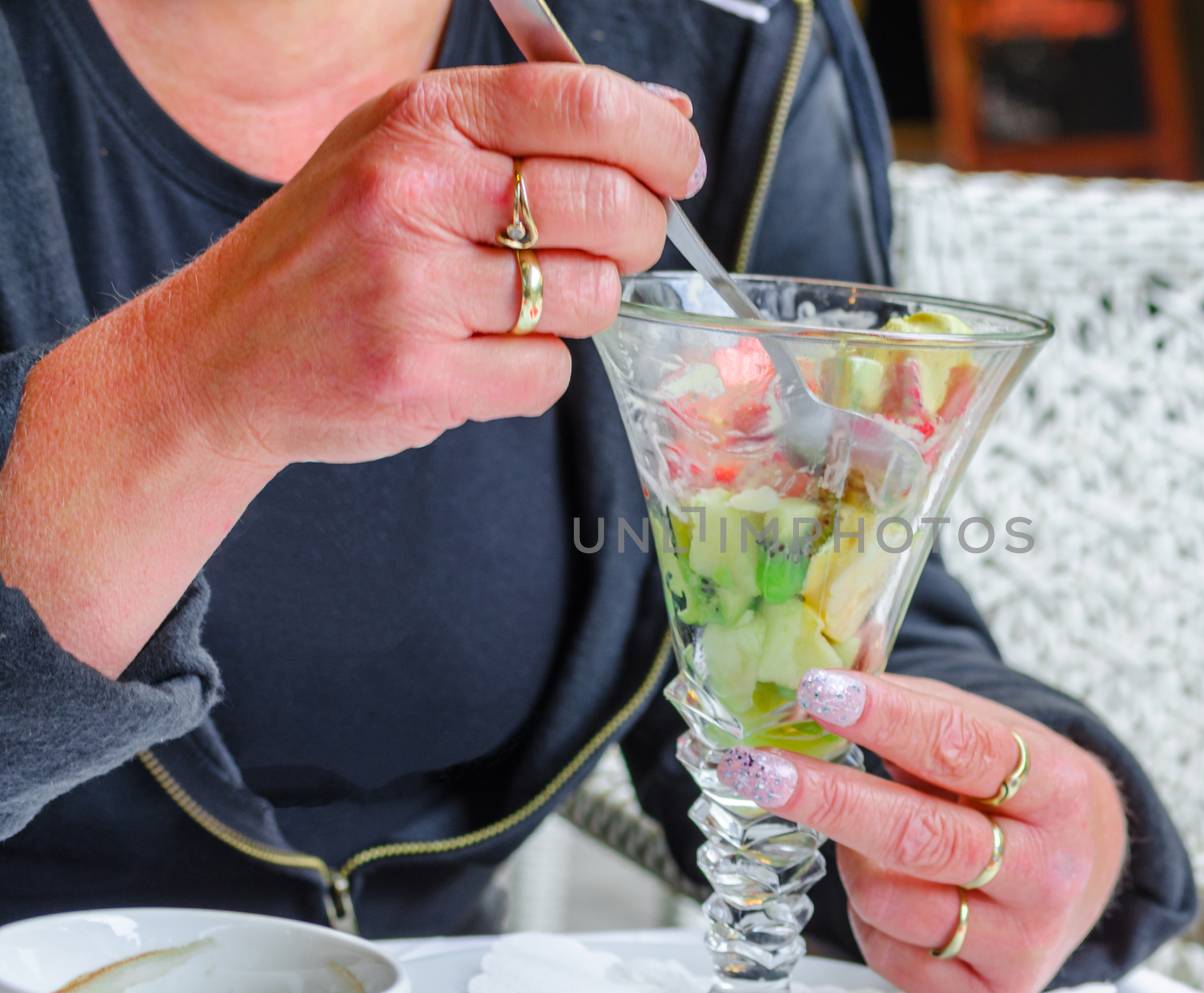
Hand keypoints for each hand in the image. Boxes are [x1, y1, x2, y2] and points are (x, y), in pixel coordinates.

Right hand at [167, 63, 701, 468]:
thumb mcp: (408, 151)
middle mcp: (412, 190)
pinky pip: (548, 376)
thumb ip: (534, 127)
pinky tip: (475, 358)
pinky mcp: (418, 377)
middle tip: (608, 247)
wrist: (220, 355)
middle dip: (637, 234)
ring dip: (577, 309)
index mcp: (419, 119)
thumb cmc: (330, 250)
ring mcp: (411, 288)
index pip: (583, 104)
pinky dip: (531, 375)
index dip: (661, 140)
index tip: (682, 168)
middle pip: (609, 205)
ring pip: (590, 297)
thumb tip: (669, 116)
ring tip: (513, 305)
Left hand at [716, 671, 1127, 992]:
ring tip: (863, 834)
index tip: (817, 691)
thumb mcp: (992, 735)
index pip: (961, 748)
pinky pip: (889, 951)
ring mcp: (1023, 941)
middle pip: (919, 835)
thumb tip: (822, 685)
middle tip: (759, 766)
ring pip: (889, 898)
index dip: (884, 718)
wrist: (1084, 875)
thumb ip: (918, 709)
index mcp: (1058, 789)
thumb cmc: (1016, 793)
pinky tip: (891, 886)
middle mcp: (1050, 871)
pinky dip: (868, 913)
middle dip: (827, 798)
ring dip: (851, 857)